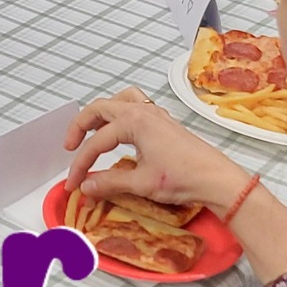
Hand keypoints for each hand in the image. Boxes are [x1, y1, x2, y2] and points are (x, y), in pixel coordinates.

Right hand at [62, 89, 246, 209]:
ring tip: (91, 131)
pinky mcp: (163, 122)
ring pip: (119, 101)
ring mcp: (155, 114)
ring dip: (101, 113)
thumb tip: (85, 186)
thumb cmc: (184, 178)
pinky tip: (120, 132)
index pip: (97, 142)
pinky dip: (120, 113)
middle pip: (100, 109)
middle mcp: (143, 111)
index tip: (73, 183)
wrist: (217, 179)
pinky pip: (135, 105)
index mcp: (134, 121)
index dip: (80, 164)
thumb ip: (109, 182)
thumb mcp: (141, 183)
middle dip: (80, 127)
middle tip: (69, 148)